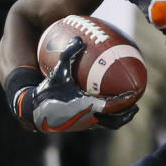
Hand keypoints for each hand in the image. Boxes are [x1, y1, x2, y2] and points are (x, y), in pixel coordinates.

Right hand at [17, 37, 137, 132]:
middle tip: (134, 103)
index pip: (113, 106)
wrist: (30, 112)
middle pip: (115, 121)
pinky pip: (94, 123)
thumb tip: (78, 38)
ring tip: (124, 108)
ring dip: (116, 118)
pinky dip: (102, 117)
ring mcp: (83, 125)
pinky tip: (99, 107)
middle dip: (126, 113)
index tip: (135, 93)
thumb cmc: (46, 91)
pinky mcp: (76, 126)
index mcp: (88, 107)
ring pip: (106, 125)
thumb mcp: (57, 72)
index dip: (125, 100)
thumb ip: (68, 54)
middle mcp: (88, 119)